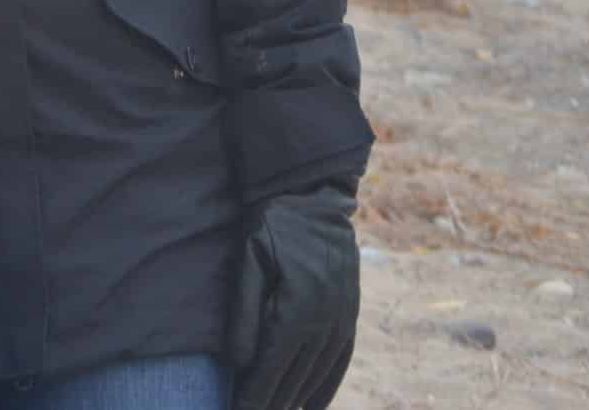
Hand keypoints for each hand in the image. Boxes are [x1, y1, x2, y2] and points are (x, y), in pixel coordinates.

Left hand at [228, 183, 359, 409]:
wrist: (314, 198)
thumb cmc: (270, 226)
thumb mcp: (248, 260)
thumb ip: (243, 311)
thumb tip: (238, 361)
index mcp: (297, 308)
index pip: (271, 365)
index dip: (254, 393)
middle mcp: (325, 320)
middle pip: (294, 376)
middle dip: (272, 402)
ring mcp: (342, 318)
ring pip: (318, 373)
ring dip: (297, 399)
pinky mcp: (350, 314)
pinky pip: (339, 360)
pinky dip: (325, 386)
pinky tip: (311, 404)